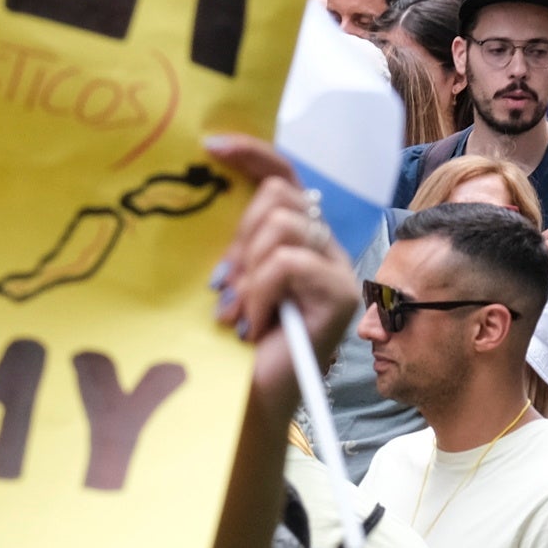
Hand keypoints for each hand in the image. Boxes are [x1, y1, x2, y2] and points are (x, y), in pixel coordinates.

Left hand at [205, 137, 357, 429]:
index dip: (251, 153)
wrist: (250, 401)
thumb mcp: (231, 277)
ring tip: (237, 310)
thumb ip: (236, 240)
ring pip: (284, 227)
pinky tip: (254, 324)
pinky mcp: (339, 295)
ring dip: (248, 270)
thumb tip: (213, 187)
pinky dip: (260, 292)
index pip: (284, 175)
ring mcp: (336, 270)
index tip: (208, 146)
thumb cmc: (235, 344)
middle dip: (241, 238)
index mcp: (297, 237)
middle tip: (225, 287)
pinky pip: (287, 263)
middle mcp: (324, 247)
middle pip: (280, 196)